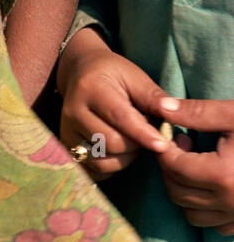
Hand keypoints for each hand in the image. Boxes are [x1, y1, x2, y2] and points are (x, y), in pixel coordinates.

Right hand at [57, 27, 171, 180]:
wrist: (80, 72)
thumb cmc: (112, 74)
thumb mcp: (134, 76)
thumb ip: (153, 96)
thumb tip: (173, 112)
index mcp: (91, 88)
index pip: (120, 117)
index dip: (143, 134)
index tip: (163, 145)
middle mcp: (73, 111)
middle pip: (113, 143)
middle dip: (136, 144)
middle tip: (145, 132)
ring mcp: (67, 131)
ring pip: (103, 161)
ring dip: (125, 158)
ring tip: (132, 140)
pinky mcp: (67, 146)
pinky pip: (94, 170)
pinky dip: (112, 167)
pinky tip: (119, 152)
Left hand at [149, 96, 233, 235]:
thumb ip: (198, 112)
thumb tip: (163, 107)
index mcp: (223, 175)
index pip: (174, 167)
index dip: (166, 149)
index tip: (174, 134)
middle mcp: (230, 203)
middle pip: (177, 192)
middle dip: (171, 168)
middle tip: (184, 145)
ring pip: (191, 214)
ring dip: (184, 190)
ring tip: (196, 164)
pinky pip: (214, 224)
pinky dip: (204, 207)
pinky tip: (213, 182)